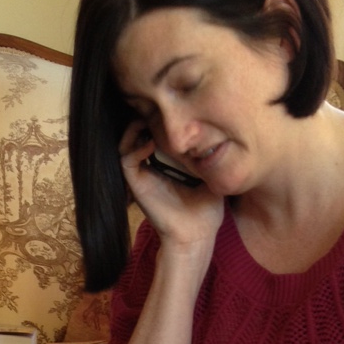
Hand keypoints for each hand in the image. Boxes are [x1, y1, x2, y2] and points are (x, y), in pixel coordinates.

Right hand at [119, 120, 223, 246]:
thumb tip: (218, 131)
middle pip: (137, 133)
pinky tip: (150, 144)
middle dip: (144, 117)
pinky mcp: (137, 184)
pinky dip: (135, 147)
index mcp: (167, 164)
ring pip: (126, 143)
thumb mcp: (212, 175)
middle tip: (157, 108)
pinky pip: (126, 160)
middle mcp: (151, 167)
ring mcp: (143, 175)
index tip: (172, 108)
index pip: (155, 133)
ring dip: (134, 128)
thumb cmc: (206, 211)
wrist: (197, 235)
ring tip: (148, 121)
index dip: (158, 119)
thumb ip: (209, 155)